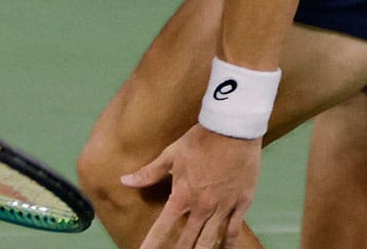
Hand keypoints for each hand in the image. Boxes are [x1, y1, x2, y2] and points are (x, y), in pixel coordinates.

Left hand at [122, 124, 261, 248]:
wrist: (232, 129)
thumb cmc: (200, 140)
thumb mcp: (171, 154)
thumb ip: (149, 173)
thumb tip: (124, 181)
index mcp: (182, 195)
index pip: (162, 227)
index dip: (152, 244)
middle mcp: (202, 207)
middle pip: (188, 239)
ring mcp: (223, 207)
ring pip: (210, 239)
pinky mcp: (241, 203)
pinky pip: (234, 229)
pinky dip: (228, 243)